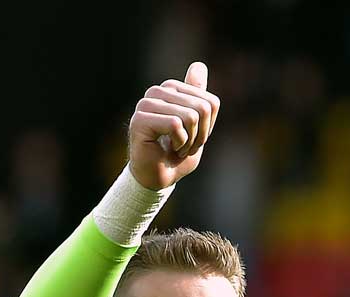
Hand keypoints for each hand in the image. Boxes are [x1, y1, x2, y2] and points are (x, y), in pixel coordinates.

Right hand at [128, 61, 220, 189]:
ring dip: (189, 141)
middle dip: (200, 135)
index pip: (210, 103)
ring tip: (177, 148)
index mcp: (171, 89)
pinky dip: (179, 143)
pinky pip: (176, 124)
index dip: (208, 127)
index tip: (193, 138)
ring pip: (190, 116)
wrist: (157, 177)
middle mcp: (156, 92)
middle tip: (185, 146)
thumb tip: (199, 65)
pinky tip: (168, 149)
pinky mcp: (140, 119)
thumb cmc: (176, 153)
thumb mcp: (197, 125)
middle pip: (202, 108)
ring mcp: (146, 104)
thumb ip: (199, 97)